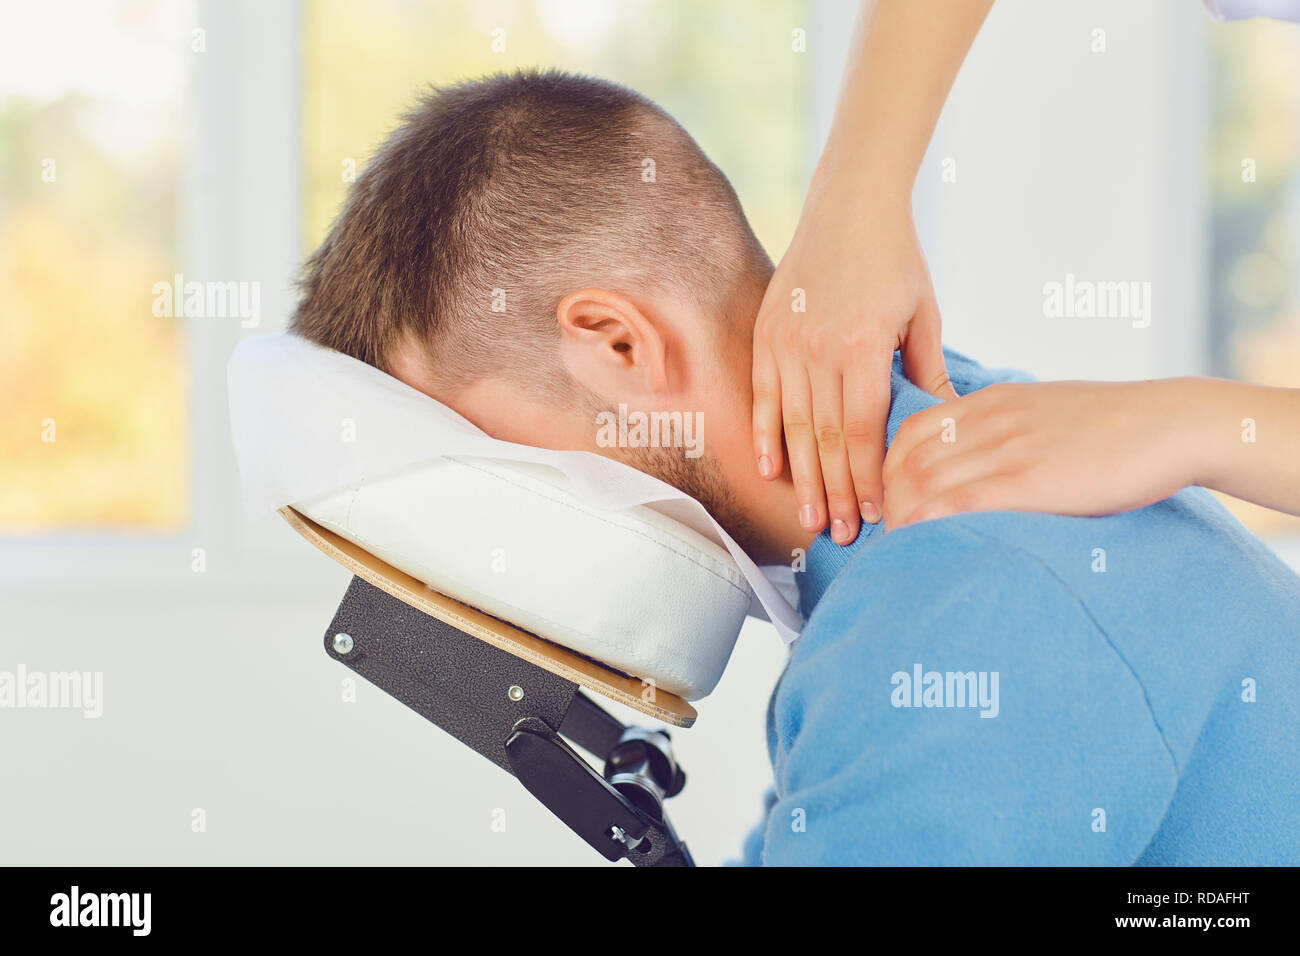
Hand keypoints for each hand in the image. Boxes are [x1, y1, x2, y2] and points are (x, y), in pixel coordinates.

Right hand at [751, 190, 955, 546]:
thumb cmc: (894, 257)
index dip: (868, 477)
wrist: (848, 203)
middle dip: (834, 492)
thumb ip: (926, 372)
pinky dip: (766, 435)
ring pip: (794, 425)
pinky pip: (764, 396)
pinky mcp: (767, 335)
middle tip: (838, 536)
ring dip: (802, 477)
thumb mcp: (923, 313)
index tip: (875, 514)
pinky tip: (770, 469)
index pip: (863, 429)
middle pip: (827, 438)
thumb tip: (945, 424)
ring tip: (808, 519)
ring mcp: (787, 343)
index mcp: (862, 346)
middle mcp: (818, 349)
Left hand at [882, 379, 1196, 528]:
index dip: (886, 470)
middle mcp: (989, 420)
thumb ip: (1006, 428)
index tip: (887, 502)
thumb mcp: (1045, 410)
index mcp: (991, 401)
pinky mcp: (1030, 481)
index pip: (910, 431)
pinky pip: (958, 502)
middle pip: (907, 462)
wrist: (1171, 423)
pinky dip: (928, 526)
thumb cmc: (1114, 425)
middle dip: (886, 502)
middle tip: (883, 537)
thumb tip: (979, 461)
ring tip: (895, 551)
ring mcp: (1008, 448)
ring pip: (923, 484)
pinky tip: (920, 548)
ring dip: (899, 521)